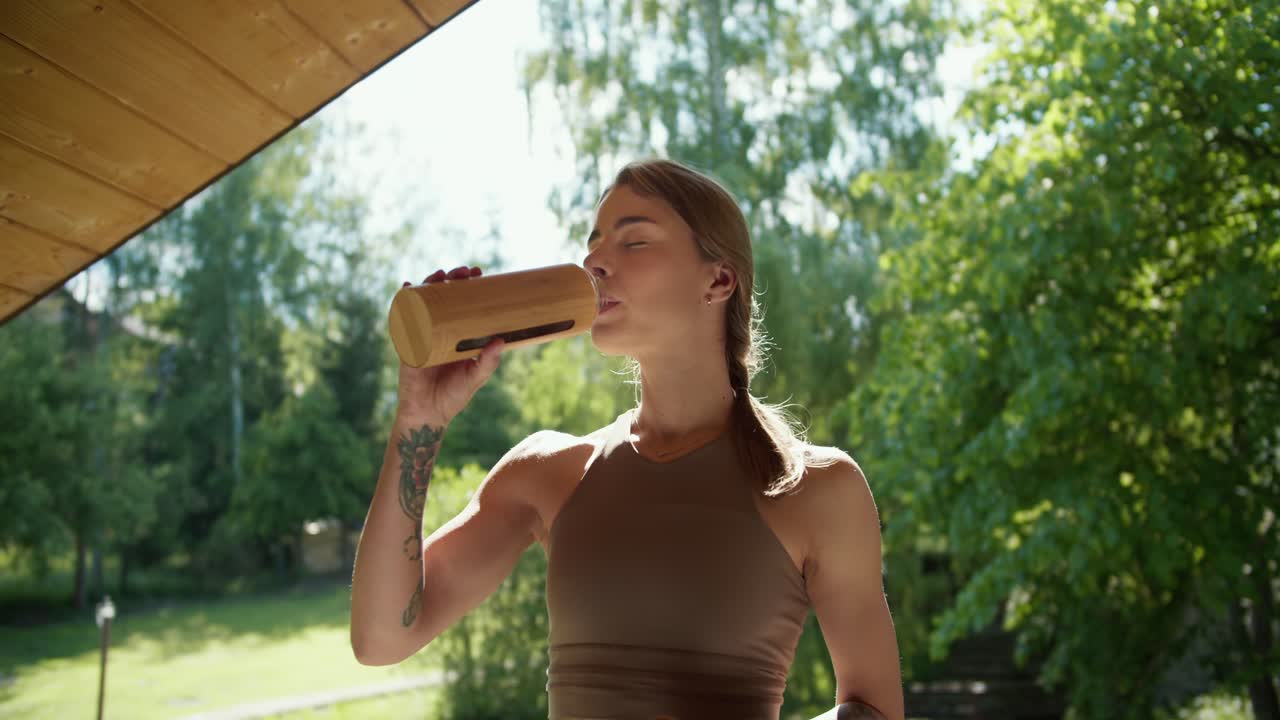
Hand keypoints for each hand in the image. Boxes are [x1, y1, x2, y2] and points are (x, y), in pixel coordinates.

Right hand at [395, 266, 504, 424]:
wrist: (428, 414)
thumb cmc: (453, 396)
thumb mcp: (475, 377)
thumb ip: (488, 362)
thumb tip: (501, 340)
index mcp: (456, 333)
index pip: (462, 302)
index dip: (469, 286)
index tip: (479, 274)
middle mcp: (438, 329)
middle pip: (443, 296)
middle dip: (452, 279)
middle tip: (465, 272)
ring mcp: (420, 333)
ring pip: (423, 301)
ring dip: (429, 283)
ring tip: (440, 275)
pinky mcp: (406, 342)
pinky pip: (402, 318)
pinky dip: (402, 301)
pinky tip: (407, 287)